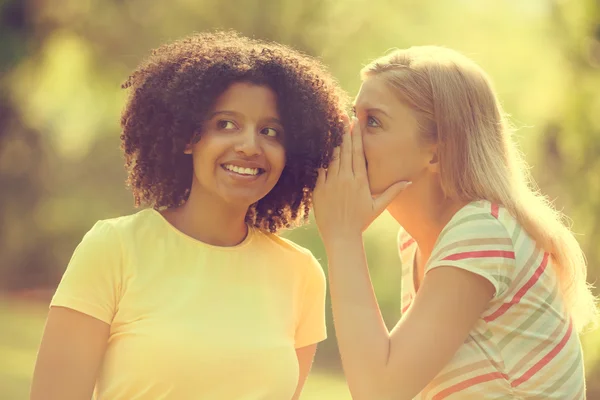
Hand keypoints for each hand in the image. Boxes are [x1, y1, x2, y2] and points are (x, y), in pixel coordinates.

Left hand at [313, 116, 410, 243]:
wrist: (341, 236)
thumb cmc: (361, 222)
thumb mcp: (378, 207)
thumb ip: (393, 192)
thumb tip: (409, 181)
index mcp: (360, 180)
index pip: (358, 152)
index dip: (356, 136)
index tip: (355, 122)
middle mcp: (345, 179)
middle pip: (344, 150)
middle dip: (344, 132)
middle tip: (343, 116)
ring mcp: (330, 183)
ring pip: (331, 157)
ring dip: (332, 141)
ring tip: (332, 126)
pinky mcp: (318, 189)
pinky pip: (318, 169)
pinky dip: (320, 157)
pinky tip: (319, 146)